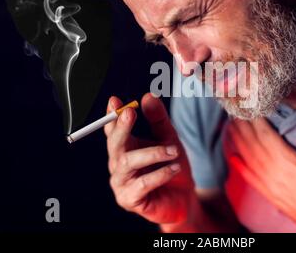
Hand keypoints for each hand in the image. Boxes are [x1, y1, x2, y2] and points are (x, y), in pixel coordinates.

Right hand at [105, 93, 194, 224]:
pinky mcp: (129, 200)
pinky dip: (159, 174)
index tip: (115, 101)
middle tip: (131, 112)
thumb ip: (158, 119)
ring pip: (127, 163)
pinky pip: (141, 184)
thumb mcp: (169, 138)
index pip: (113, 129)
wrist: (183, 198)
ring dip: (152, 153)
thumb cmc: (172, 167)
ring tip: (173, 150)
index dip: (112, 115)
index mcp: (125, 147)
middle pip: (114, 144)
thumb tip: (148, 96)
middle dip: (121, 127)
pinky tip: (175, 168)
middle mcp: (118, 164)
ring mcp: (121, 183)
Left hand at [225, 112, 295, 232]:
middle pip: (253, 144)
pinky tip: (233, 158)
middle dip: (243, 125)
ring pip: (249, 157)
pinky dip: (240, 166)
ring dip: (239, 140)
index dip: (255, 118)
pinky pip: (250, 177)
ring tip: (231, 125)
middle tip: (235, 109)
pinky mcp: (270, 194)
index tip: (249, 104)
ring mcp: (269, 184)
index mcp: (287, 162)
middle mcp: (273, 172)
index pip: (265, 135)